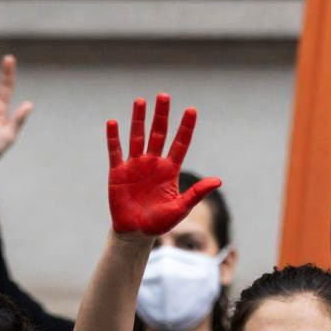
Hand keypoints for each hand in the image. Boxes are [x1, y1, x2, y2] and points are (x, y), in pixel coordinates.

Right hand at [106, 95, 219, 236]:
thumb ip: (196, 193)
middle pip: (158, 134)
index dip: (185, 127)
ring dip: (139, 119)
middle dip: (161, 115)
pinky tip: (113, 123)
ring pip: (137, 137)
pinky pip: (116, 152)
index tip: (191, 110)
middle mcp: (153, 163)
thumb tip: (218, 181)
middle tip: (163, 96)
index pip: (180, 143)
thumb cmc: (159, 223)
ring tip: (140, 101)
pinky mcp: (118, 173)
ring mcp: (135, 166)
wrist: (135, 234)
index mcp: (169, 170)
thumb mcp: (180, 208)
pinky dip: (114, 138)